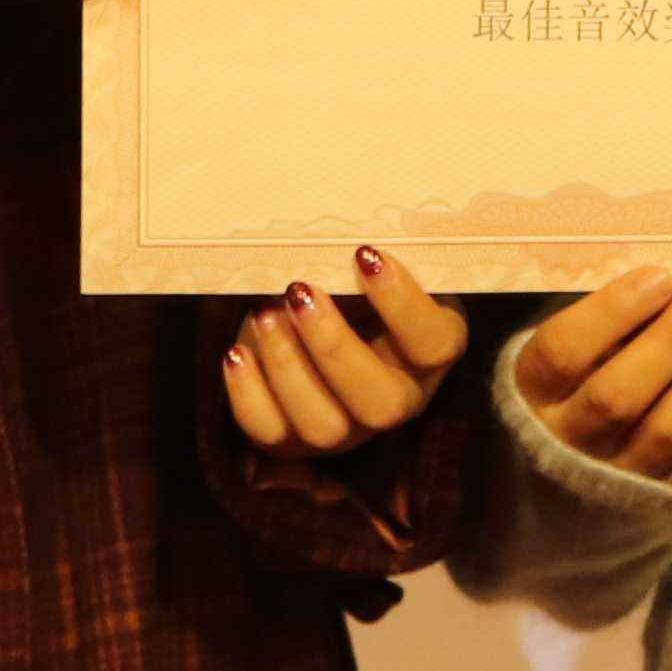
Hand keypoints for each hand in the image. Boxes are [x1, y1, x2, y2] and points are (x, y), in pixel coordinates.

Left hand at [221, 249, 472, 454]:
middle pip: (381, 403)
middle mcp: (398, 400)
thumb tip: (344, 231)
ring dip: (288, 367)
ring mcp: (347, 429)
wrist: (309, 314)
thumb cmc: (351, 283)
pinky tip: (237, 353)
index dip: (402, 304)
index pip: (434, 343)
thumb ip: (371, 259)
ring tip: (264, 311)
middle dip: (335, 347)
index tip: (363, 254)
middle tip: (301, 290)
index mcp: (429, 352)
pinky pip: (271, 432)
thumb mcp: (369, 269)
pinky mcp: (292, 439)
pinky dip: (248, 395)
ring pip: (325, 426)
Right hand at [505, 267, 671, 496]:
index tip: (660, 276)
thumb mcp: (569, 358)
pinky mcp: (660, 507)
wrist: (567, 503)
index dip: (611, 313)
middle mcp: (566, 441)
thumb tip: (670, 280)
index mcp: (533, 393)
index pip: (562, 352)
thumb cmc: (576, 396)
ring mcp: (614, 480)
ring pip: (666, 431)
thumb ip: (605, 326)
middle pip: (618, 395)